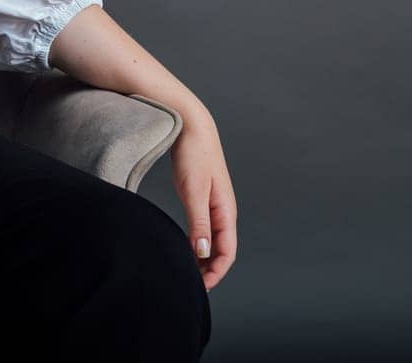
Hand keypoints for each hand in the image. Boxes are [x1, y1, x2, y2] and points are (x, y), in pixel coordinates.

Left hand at [171, 108, 236, 290]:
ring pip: (212, 240)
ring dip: (203, 258)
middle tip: (190, 285)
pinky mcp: (202, 198)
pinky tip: (184, 248)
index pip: (226, 252)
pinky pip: (204, 228)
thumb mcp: (194, 191)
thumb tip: (203, 253)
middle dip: (209, 270)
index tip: (199, 287)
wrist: (191, 125)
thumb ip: (199, 223)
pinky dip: (196, 242)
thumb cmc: (193, 155)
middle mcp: (223, 211)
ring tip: (186, 271)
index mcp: (225, 211)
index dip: (215, 273)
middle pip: (221, 250)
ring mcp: (213, 204)